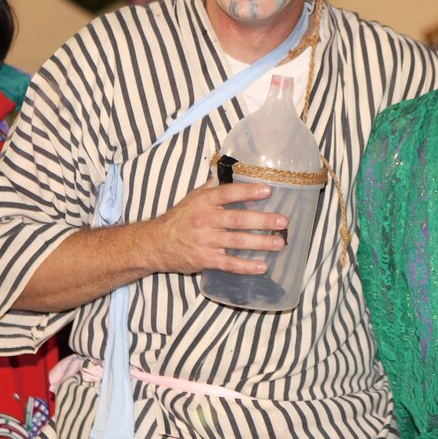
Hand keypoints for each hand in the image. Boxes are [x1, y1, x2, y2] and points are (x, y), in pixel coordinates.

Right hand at [145, 180, 287, 275]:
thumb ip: (212, 188)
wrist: (154, 244)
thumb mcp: (193, 198)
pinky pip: (229, 263)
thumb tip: (231, 172)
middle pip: (238, 219)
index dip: (248, 191)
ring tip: (280, 243)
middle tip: (282, 221)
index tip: (268, 190)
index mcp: (204, 202)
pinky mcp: (205, 259)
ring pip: (237, 241)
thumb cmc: (179, 218)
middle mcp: (205, 220)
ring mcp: (205, 241)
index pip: (228, 193)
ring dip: (261, 243)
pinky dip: (246, 266)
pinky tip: (262, 266)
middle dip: (262, 220)